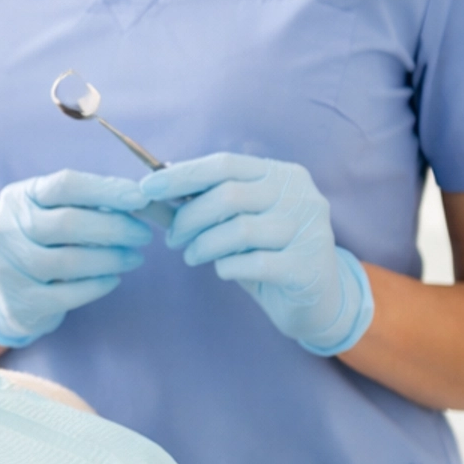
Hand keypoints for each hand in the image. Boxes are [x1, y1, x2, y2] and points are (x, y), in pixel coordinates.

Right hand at [0, 170, 156, 348]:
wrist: (4, 290)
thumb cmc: (41, 243)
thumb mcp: (53, 213)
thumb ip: (89, 204)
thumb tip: (143, 203)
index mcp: (19, 197)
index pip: (66, 185)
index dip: (107, 190)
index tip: (141, 197)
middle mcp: (7, 229)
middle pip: (69, 223)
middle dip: (115, 228)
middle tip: (143, 234)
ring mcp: (9, 267)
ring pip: (70, 260)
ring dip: (111, 258)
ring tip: (134, 257)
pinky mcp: (20, 301)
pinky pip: (68, 294)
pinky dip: (97, 286)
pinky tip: (113, 279)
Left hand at [138, 153, 373, 356]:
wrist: (317, 300)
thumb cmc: (268, 254)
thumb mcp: (235, 224)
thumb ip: (198, 205)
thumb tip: (150, 191)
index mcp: (283, 174)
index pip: (225, 163)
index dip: (183, 174)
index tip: (147, 188)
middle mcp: (301, 195)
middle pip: (228, 195)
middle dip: (188, 217)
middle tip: (173, 239)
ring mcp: (310, 230)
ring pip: (238, 230)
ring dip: (203, 245)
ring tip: (192, 256)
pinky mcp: (308, 267)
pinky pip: (253, 264)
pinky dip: (227, 267)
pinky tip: (223, 271)